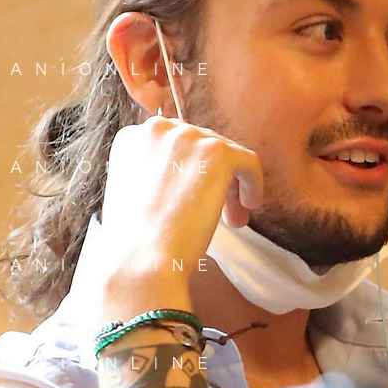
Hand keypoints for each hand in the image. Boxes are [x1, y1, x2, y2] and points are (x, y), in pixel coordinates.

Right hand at [94, 114, 264, 282]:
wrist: (140, 258)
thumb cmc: (136, 239)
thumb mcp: (134, 192)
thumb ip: (155, 172)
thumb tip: (191, 173)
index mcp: (134, 137)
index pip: (176, 145)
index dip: (190, 172)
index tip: (193, 197)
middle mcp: (158, 129)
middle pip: (202, 147)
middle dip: (213, 179)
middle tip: (221, 213)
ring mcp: (188, 137)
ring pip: (226, 155)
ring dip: (231, 187)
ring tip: (233, 217)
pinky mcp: (217, 152)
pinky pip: (248, 162)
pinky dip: (253, 184)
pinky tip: (248, 206)